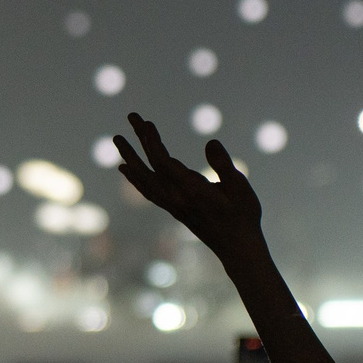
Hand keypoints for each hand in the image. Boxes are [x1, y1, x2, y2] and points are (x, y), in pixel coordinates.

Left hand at [112, 113, 262, 256]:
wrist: (238, 248)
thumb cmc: (243, 215)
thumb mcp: (240, 187)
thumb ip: (224, 165)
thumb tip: (210, 142)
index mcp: (191, 191)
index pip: (162, 162)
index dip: (152, 142)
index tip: (146, 122)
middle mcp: (176, 198)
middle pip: (149, 166)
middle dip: (138, 141)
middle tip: (131, 114)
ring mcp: (173, 205)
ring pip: (144, 179)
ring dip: (131, 157)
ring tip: (118, 139)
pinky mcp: (174, 209)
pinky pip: (148, 191)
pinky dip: (135, 177)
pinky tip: (127, 169)